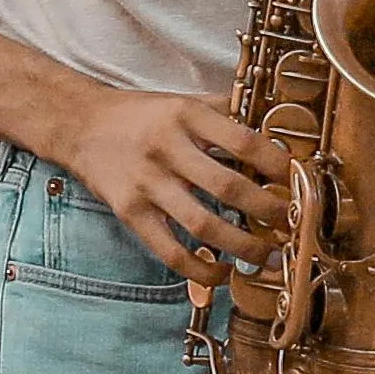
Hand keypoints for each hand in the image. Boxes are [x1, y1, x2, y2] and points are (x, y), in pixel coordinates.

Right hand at [51, 85, 286, 286]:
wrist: (77, 124)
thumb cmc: (137, 114)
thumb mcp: (181, 100)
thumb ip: (224, 112)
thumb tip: (271, 128)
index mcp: (186, 116)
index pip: (243, 140)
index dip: (277, 164)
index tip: (297, 180)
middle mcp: (167, 148)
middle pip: (228, 186)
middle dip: (268, 210)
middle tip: (290, 223)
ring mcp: (147, 183)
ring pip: (203, 224)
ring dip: (242, 246)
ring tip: (267, 257)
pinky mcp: (130, 213)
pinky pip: (170, 251)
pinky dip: (200, 268)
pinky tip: (222, 273)